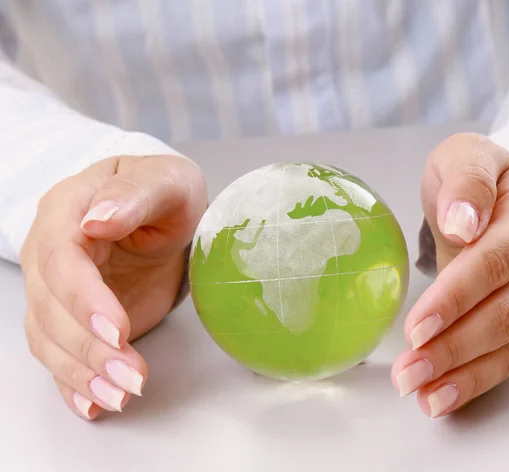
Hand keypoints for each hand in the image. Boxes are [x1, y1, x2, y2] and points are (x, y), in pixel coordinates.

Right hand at [21, 154, 206, 419]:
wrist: (167, 217)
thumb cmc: (168, 194)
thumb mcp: (166, 181)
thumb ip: (134, 194)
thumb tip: (96, 217)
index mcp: (68, 208)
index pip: (61, 258)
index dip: (83, 298)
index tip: (116, 329)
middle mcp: (50, 250)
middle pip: (50, 306)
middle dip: (88, 347)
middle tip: (131, 376)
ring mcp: (56, 286)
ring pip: (49, 337)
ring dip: (81, 373)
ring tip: (121, 395)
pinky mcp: (73, 317)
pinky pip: (60, 353)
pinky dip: (73, 383)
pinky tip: (94, 404)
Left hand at [390, 133, 508, 416]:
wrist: (503, 197)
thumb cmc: (475, 179)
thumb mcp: (466, 156)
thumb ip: (466, 180)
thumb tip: (464, 221)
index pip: (494, 263)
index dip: (456, 298)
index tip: (417, 325)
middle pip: (502, 314)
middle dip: (453, 347)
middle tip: (408, 370)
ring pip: (508, 345)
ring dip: (461, 374)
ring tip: (418, 392)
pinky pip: (508, 359)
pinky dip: (474, 382)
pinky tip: (439, 398)